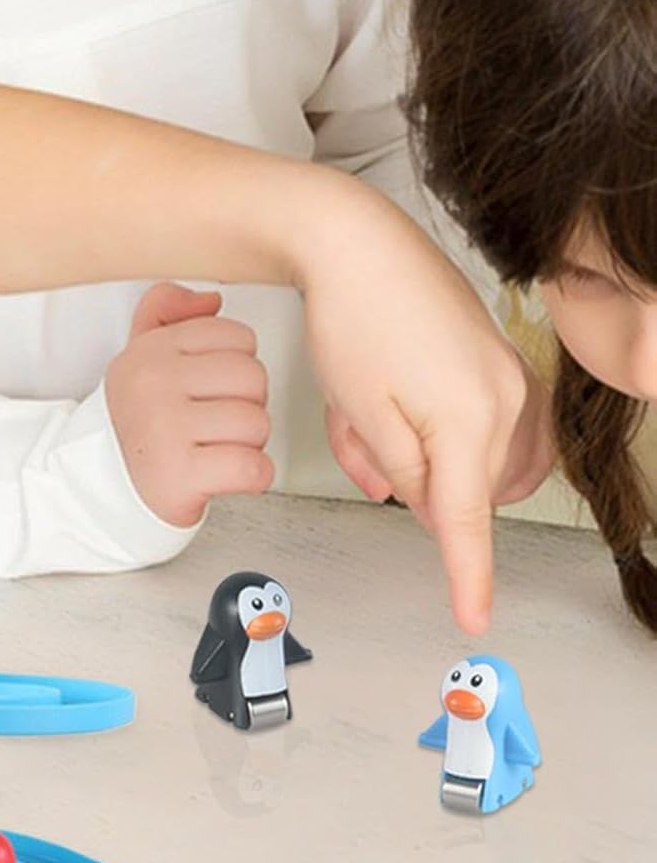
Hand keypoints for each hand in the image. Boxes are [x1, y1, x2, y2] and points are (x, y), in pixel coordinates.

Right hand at [105, 282, 272, 527]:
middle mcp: (153, 384)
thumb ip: (165, 312)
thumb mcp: (138, 358)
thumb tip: (211, 299)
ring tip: (214, 451)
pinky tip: (224, 476)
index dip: (235, 371)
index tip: (209, 392)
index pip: (238, 338)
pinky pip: (253, 467)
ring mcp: (165, 429)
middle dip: (246, 407)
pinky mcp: (180, 474)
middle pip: (254, 379)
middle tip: (214, 427)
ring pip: (257, 424)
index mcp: (150, 352)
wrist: (99, 491)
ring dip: (247, 446)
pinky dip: (252, 478)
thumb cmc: (134, 426)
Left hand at [298, 182, 530, 632]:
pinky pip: (474, 427)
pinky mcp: (498, 361)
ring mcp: (509, 377)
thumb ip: (402, 475)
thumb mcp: (363, 417)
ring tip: (368, 416)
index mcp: (471, 421)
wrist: (357, 244)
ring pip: (469, 461)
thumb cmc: (352, 322)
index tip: (474, 618)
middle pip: (462, 488)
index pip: (468, 521)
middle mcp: (506, 400)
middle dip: (405, 479)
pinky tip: (393, 405)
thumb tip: (428, 506)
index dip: (468, 575)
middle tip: (359, 438)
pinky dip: (430, 432)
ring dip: (417, 458)